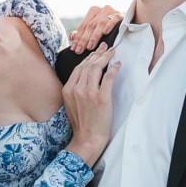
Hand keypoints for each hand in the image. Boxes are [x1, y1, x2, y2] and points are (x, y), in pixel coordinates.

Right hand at [62, 43, 119, 168]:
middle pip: (88, 65)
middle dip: (98, 54)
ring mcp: (89, 93)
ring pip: (97, 68)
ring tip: (112, 52)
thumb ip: (74, 90)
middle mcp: (77, 89)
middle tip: (105, 47)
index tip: (95, 53)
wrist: (88, 138)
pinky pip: (108, 77)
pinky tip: (117, 64)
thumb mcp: (71, 104)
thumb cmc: (81, 124)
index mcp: (68, 90)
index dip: (88, 58)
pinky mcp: (102, 98)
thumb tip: (83, 78)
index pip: (78, 68)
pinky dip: (114, 69)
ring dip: (105, 57)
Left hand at [69, 5, 122, 53]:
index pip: (83, 26)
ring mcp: (111, 12)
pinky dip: (109, 25)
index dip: (78, 38)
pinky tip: (105, 32)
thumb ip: (82, 33)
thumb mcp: (93, 30)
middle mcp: (102, 10)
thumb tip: (72, 36)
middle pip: (90, 25)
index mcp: (93, 11)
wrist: (122, 24)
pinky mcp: (120, 15)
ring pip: (100, 24)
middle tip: (80, 50)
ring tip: (90, 46)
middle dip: (84, 39)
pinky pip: (114, 19)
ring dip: (94, 36)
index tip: (74, 48)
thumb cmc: (105, 28)